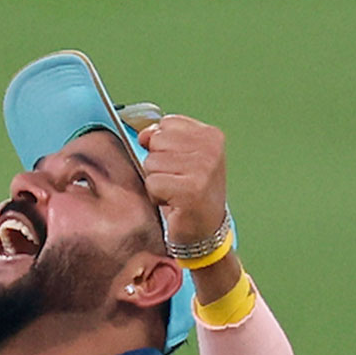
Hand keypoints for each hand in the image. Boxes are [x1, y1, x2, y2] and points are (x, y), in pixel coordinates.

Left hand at [136, 115, 227, 247]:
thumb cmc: (190, 192)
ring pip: (151, 163)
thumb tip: (144, 135)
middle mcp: (211, 149)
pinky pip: (152, 183)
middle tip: (177, 181)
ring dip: (157, 181)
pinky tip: (174, 203)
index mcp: (211, 135)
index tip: (180, 165)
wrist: (204, 230)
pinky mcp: (191, 190)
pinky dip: (157, 196)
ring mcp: (203, 169)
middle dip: (159, 164)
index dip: (163, 146)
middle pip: (156, 142)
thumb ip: (163, 138)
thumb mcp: (181, 157)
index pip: (165, 124)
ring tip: (176, 192)